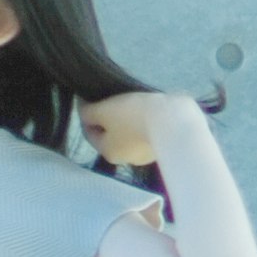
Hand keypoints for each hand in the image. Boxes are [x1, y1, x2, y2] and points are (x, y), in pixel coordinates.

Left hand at [84, 89, 202, 172]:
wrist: (173, 121)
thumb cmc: (133, 116)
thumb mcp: (105, 110)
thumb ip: (88, 112)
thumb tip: (83, 112)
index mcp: (107, 152)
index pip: (89, 133)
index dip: (86, 114)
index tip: (88, 97)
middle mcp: (126, 159)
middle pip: (109, 136)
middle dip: (107, 119)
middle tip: (110, 98)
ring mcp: (146, 155)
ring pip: (128, 135)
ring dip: (125, 122)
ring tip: (130, 103)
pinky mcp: (162, 147)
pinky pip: (144, 134)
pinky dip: (141, 124)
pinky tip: (146, 111)